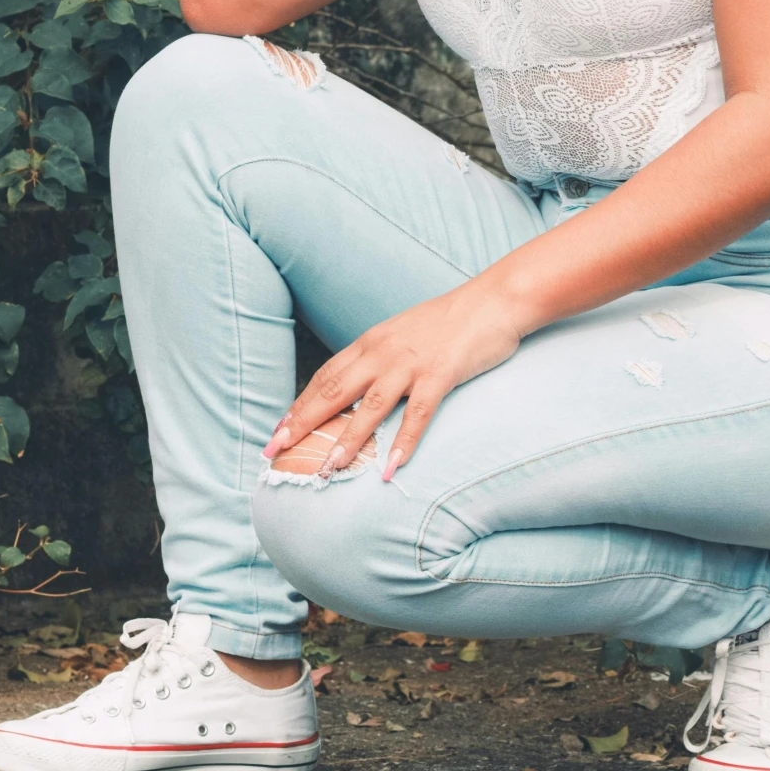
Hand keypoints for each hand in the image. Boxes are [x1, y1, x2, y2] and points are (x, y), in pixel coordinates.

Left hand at [263, 285, 523, 479]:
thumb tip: (360, 387)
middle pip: (334, 391)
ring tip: (327, 470)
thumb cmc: (451, 320)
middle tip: (276, 451)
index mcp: (372, 341)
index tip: (279, 428)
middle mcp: (383, 351)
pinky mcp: (440, 375)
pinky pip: (417, 415)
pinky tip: (391, 469)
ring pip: (370, 408)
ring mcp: (411, 364)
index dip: (300, 404)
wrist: (493, 300)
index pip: (325, 376)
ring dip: (346, 442)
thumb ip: (381, 357)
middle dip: (302, 423)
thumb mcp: (404, 334)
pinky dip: (403, 444)